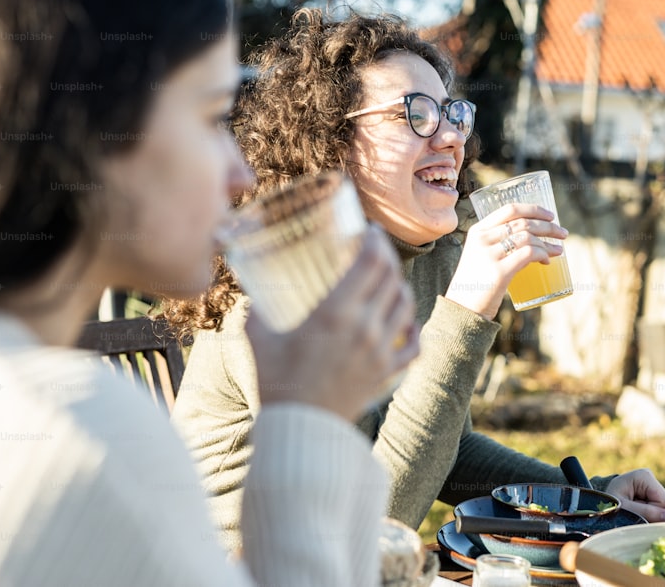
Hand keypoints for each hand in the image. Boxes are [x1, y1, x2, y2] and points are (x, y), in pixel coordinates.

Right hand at [246, 227, 419, 420]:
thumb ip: (256, 314)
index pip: (371, 262)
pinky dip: (413, 329)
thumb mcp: (259, 341)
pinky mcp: (387, 373)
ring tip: (388, 282)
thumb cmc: (277, 384)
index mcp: (335, 313)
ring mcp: (381, 351)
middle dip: (387, 258)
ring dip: (400, 288)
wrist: (301, 432)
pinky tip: (407, 323)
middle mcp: (365, 327)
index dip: (376, 241)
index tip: (370, 232)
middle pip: (391, 278)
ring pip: (406, 306)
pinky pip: (413, 345)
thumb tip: (250, 297)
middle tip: (377, 252)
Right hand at [445, 203, 567, 319]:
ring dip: (548, 242)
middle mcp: (482, 239)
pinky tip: (547, 260)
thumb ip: (498, 245)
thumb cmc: (475, 284)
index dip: (534, 209)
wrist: (462, 309)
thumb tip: (532, 241)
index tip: (550, 215)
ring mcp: (490, 255)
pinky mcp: (499, 272)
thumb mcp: (480, 256)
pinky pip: (528, 254)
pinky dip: (542, 254)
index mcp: (478, 231)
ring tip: (559, 249)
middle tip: (562, 233)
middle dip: (548, 226)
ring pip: (527, 237)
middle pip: (522, 223)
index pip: (510, 209)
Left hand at [604, 469, 664, 521]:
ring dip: (648, 515)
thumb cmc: (608, 503)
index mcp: (644, 476)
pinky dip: (647, 515)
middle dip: (650, 514)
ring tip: (631, 511)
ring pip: (662, 510)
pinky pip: (658, 511)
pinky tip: (634, 511)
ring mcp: (650, 486)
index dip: (651, 511)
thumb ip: (646, 512)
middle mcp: (650, 478)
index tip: (632, 509)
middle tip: (631, 512)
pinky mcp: (650, 494)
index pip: (663, 501)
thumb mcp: (623, 508)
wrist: (599, 502)